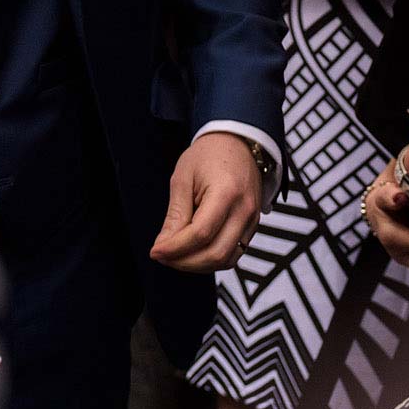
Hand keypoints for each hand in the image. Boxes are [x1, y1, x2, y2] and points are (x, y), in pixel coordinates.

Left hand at [151, 131, 261, 271]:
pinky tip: (192, 252)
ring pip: (226, 259)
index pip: (201, 234)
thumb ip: (176, 214)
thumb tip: (164, 245)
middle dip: (185, 262)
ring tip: (174, 255)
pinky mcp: (252, 227)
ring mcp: (252, 220)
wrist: (237, 144)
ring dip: (198, 265)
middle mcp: (245, 210)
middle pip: (216, 253)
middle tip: (162, 255)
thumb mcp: (183, 178)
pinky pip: (233, 253)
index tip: (155, 251)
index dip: (176, 248)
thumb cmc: (209, 155)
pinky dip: (211, 259)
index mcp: (227, 193)